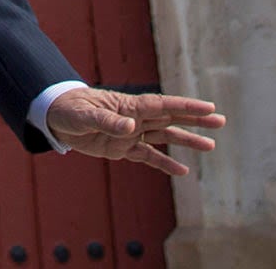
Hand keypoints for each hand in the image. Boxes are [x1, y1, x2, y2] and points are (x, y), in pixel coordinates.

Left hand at [43, 87, 224, 176]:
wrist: (55, 118)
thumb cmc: (70, 110)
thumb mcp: (85, 116)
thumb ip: (107, 122)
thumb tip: (131, 128)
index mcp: (129, 106)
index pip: (163, 105)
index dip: (186, 105)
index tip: (209, 106)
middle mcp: (135, 118)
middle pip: (170, 118)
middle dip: (195, 119)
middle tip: (220, 121)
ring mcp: (131, 133)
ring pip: (164, 136)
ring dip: (186, 140)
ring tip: (210, 146)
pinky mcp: (123, 148)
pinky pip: (148, 156)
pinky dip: (165, 163)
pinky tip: (182, 171)